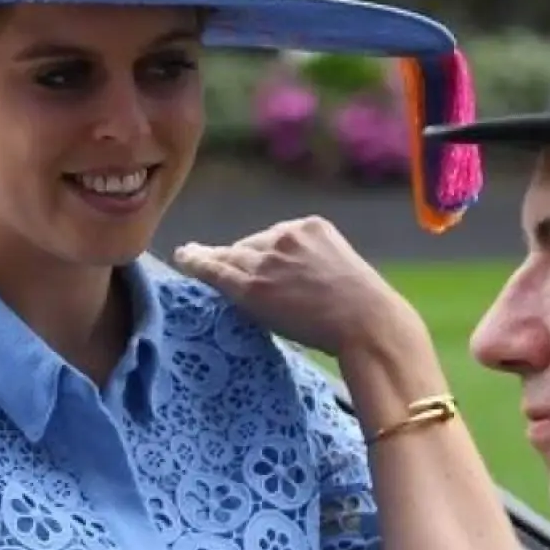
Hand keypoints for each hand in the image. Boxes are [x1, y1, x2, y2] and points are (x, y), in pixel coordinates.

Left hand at [171, 215, 417, 357]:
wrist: (367, 322)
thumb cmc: (363, 307)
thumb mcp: (340, 267)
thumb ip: (310, 261)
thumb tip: (287, 277)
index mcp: (312, 226)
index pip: (273, 237)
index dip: (261, 252)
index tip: (252, 258)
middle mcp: (285, 235)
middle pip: (249, 244)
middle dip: (241, 258)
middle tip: (227, 267)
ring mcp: (266, 259)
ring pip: (231, 257)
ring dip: (213, 260)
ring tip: (190, 257)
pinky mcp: (252, 285)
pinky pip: (216, 270)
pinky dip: (196, 264)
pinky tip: (182, 259)